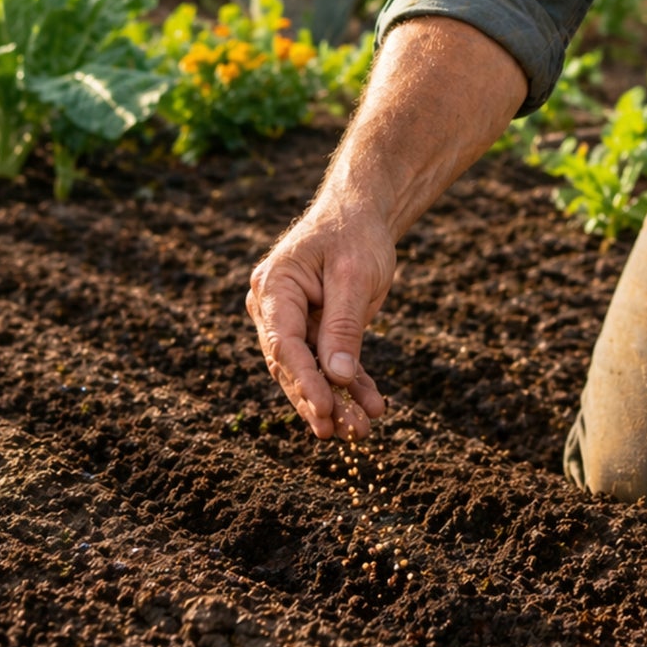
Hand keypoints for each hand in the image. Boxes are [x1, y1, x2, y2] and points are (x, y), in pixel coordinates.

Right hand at [247, 206, 392, 440]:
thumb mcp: (354, 276)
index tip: (324, 410)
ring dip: (337, 401)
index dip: (304, 381)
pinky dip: (352, 385)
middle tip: (342, 433)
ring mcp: (293, 321)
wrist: (363, 213)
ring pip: (311, 371)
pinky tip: (373, 406)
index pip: (284, 344)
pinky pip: (332, 363)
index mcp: (274, 288)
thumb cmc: (355, 234)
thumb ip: (343, 326)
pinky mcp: (317, 329)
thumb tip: (336, 377)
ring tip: (363, 430)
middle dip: (318, 401)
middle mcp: (275, 308)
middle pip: (292, 366)